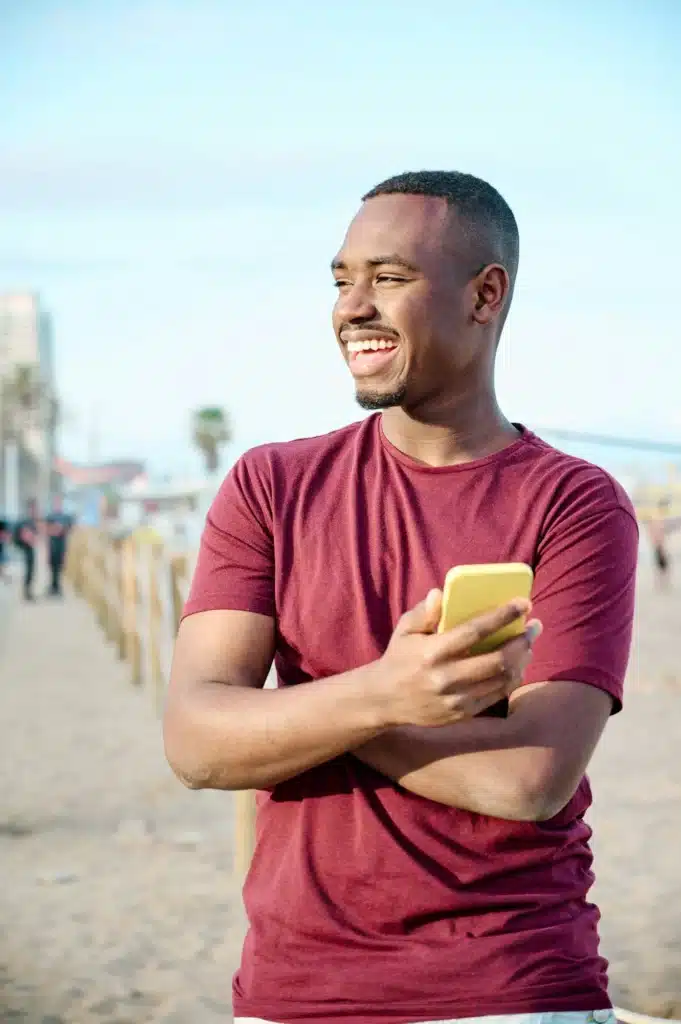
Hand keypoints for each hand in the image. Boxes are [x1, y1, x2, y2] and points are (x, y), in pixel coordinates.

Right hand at [372, 590, 541, 727]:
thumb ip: (423, 612)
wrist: (384, 700)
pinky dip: (512, 679)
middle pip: (497, 660)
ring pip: (502, 680)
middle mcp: (445, 678)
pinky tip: (517, 665)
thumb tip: (441, 593)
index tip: (522, 603)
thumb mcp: (404, 630)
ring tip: (529, 644)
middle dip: (522, 641)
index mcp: (431, 652)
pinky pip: (496, 695)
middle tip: (534, 627)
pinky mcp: (462, 713)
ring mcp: (455, 699)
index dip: (502, 616)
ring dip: (522, 660)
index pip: (474, 631)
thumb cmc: (398, 657)